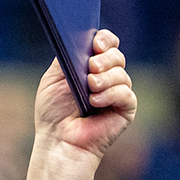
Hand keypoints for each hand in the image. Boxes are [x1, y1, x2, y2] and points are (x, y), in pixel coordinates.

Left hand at [34, 30, 135, 165]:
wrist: (57, 141)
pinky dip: (111, 94)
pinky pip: (126, 94)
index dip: (105, 40)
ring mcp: (117, 93)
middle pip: (117, 55)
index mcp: (91, 66)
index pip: (107, 43)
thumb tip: (82, 38)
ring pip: (122, 74)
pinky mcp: (126, 109)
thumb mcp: (54, 78)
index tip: (95, 45)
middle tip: (91, 67)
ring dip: (105, 78)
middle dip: (105, 58)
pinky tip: (95, 101)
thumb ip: (66, 56)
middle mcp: (107, 77)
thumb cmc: (53, 113)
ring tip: (90, 87)